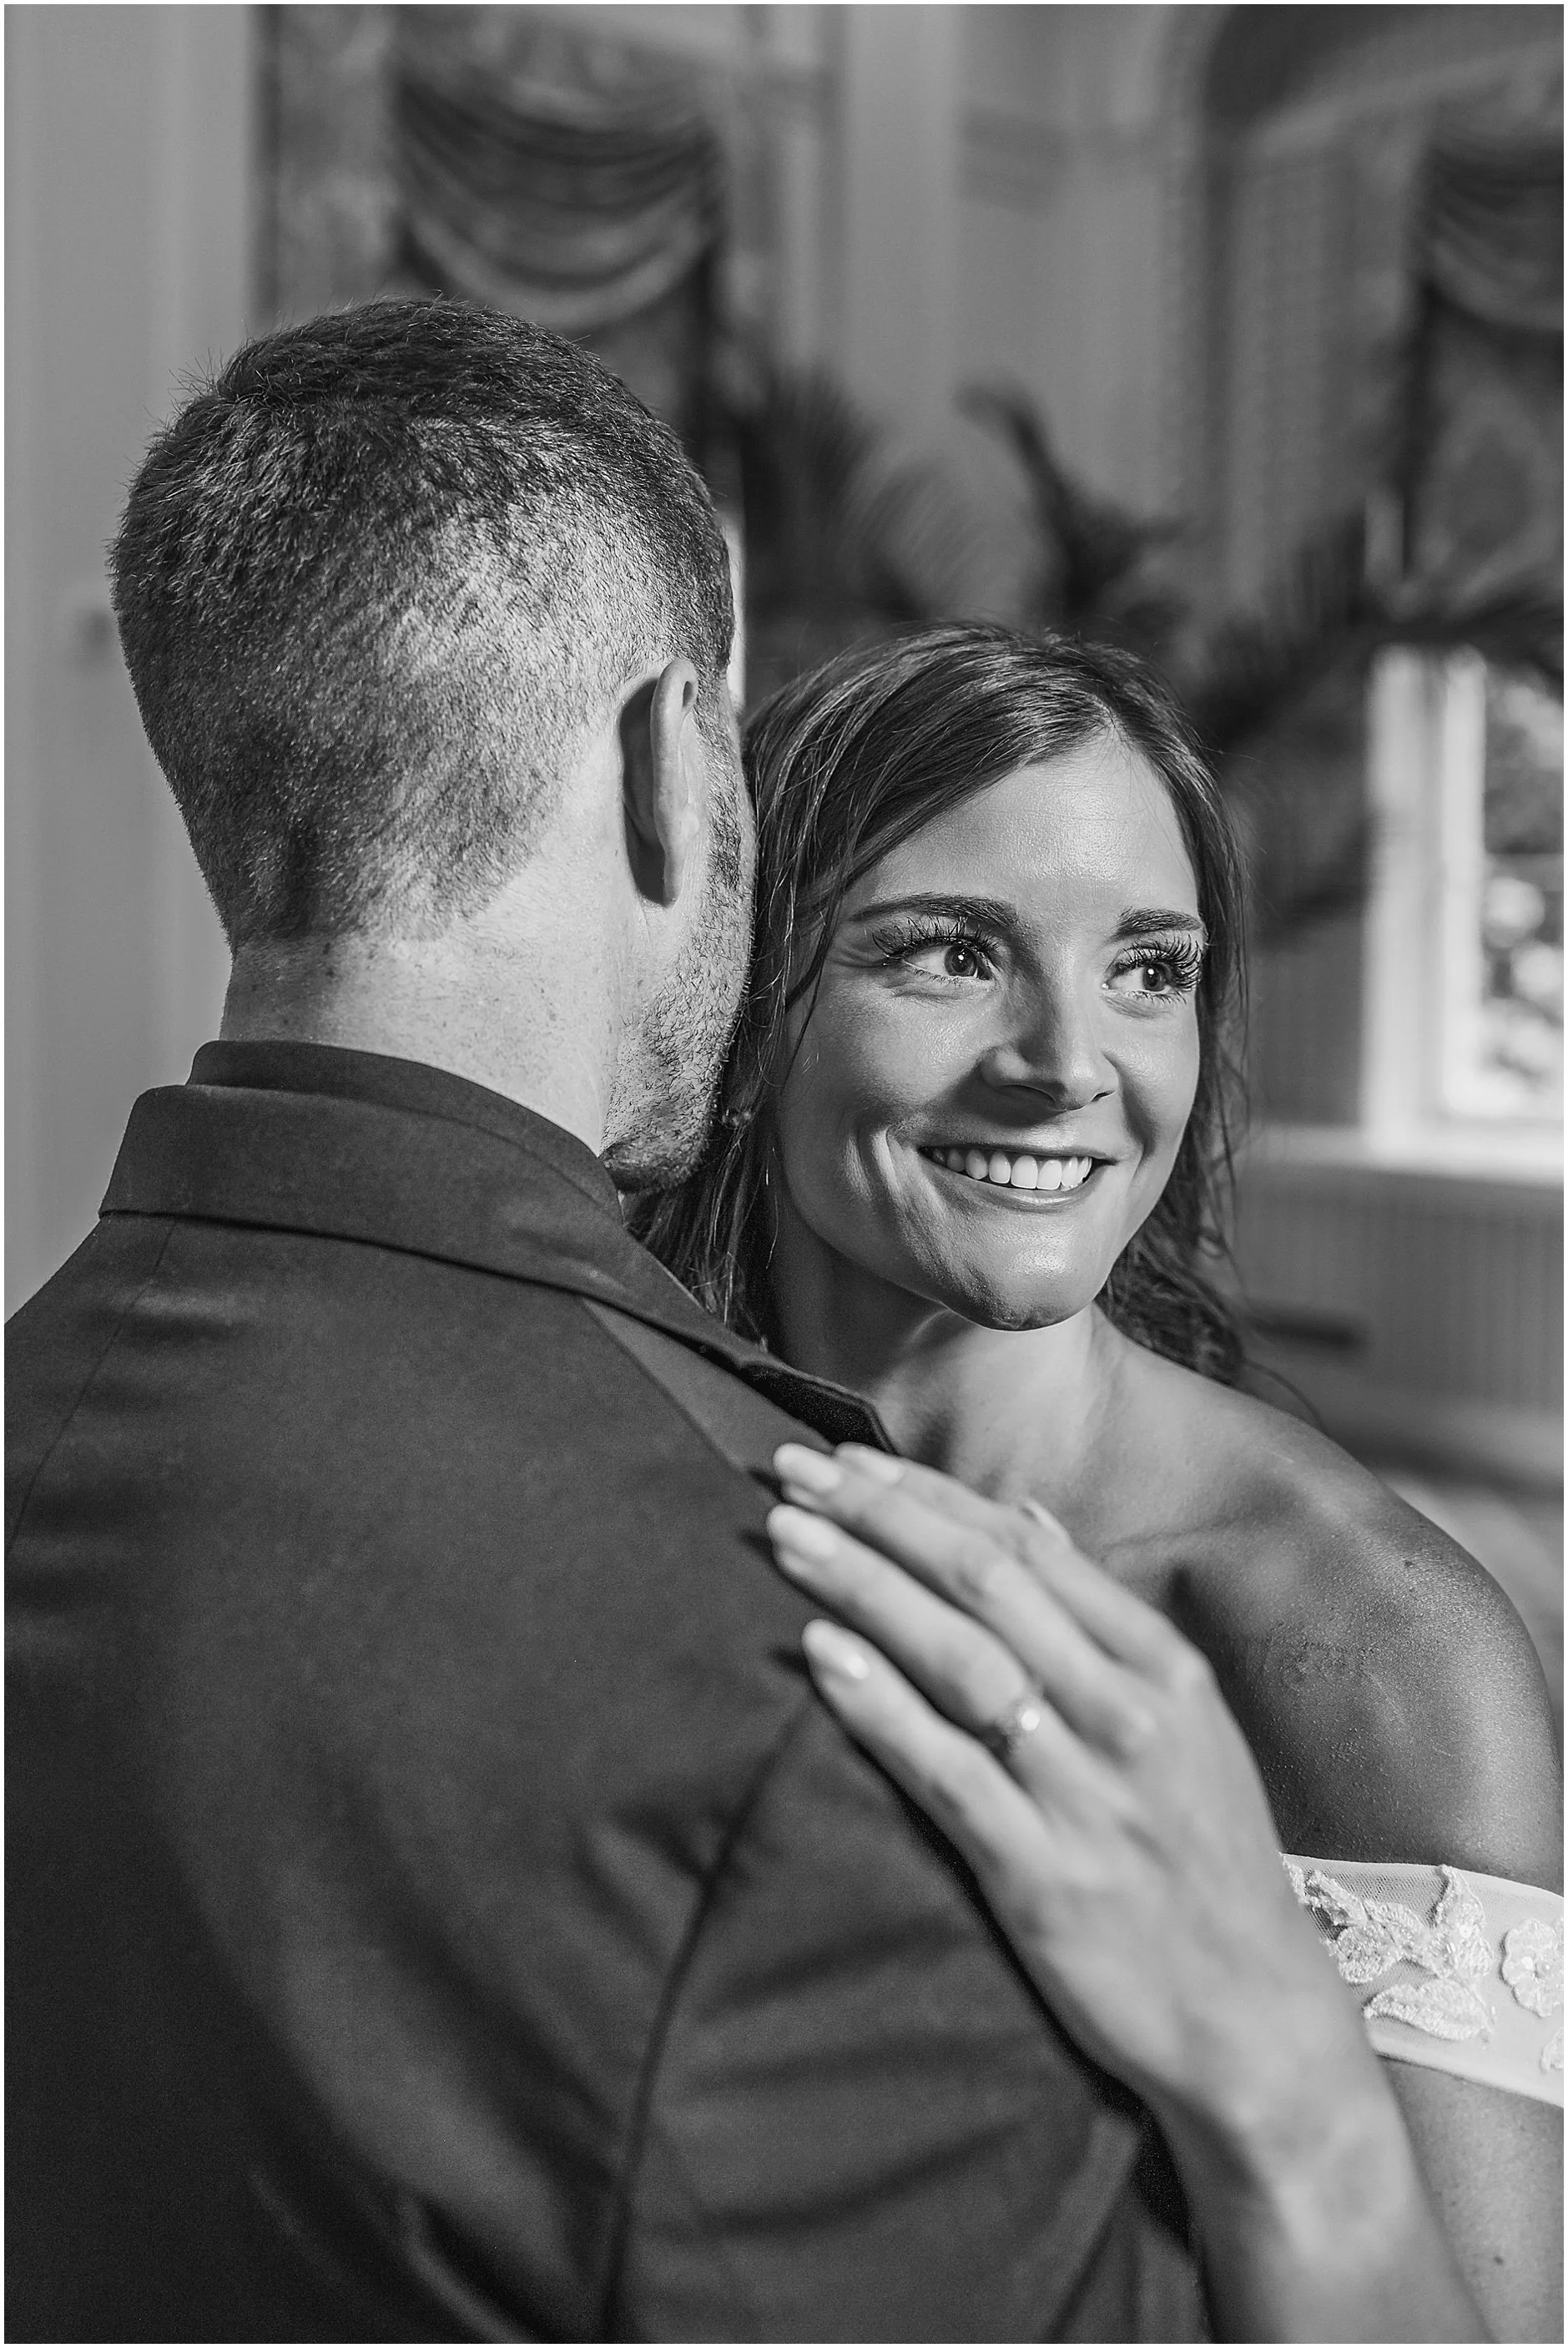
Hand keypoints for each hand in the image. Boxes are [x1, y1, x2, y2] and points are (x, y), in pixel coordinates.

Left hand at [767, 1441, 1362, 2134]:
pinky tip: (819, 1655)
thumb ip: (1099, 1618)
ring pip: (957, 1659)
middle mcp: (1127, 1715)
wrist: (1252, 2017)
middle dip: (878, 1517)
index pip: (1025, 1548)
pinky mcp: (1040, 1877)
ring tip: (786, 1537)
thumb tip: (1027, 1517)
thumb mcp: (1185, 1721)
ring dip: (862, 1586)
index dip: (927, 1495)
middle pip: (982, 1583)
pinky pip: (944, 1771)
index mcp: (1161, 1667)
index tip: (847, 1461)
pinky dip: (878, 1706)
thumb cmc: (1204, 1859)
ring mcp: (1084, 1795)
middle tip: (791, 1474)